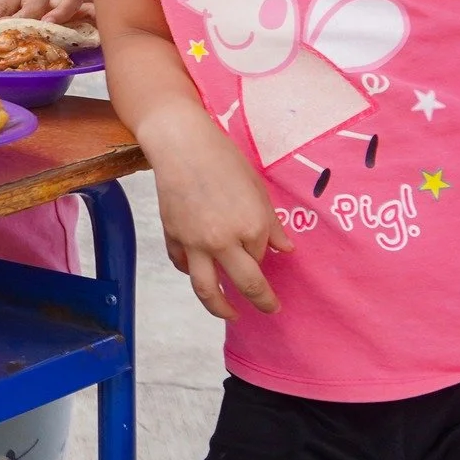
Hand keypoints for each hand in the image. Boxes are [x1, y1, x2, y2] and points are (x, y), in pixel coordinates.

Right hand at [143, 107, 291, 319]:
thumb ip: (272, 224)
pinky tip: (198, 272)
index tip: (263, 252)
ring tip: (230, 314)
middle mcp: (224, 241)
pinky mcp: (173, 237)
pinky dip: (191, 272)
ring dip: (221, 308)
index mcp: (251, 226)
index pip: (262, 255)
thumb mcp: (257, 188)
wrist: (180, 145)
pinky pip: (183, 265)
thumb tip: (286, 250)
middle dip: (262, 302)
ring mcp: (195, 243)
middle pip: (246, 285)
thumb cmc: (223, 160)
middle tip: (270, 309)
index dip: (263, 254)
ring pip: (207, 290)